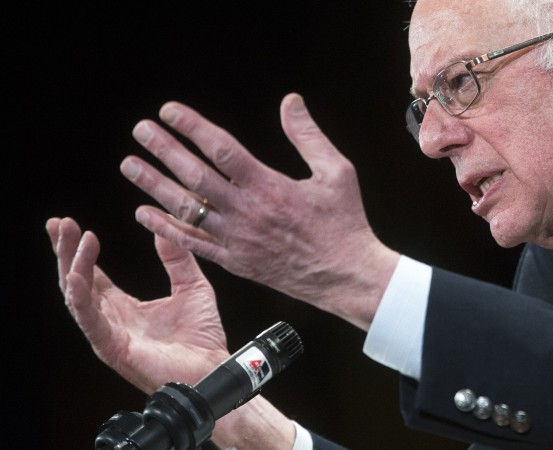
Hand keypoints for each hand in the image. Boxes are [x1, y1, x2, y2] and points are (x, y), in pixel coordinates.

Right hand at [46, 217, 295, 448]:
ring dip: (70, 265)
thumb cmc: (203, 337)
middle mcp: (110, 320)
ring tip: (70, 238)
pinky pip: (89, 319)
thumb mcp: (192, 286)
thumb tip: (164, 227)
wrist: (212, 367)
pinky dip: (79, 295)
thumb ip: (177, 259)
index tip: (68, 223)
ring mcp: (108, 334)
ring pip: (76, 296)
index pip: (92, 274)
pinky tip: (76, 273)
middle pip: (76, 281)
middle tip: (58, 223)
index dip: (79, 249)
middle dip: (64, 251)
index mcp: (124, 307)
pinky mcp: (112, 347)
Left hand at [120, 93, 399, 329]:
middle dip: (164, 150)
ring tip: (130, 166)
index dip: (192, 127)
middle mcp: (247, 212)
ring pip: (187, 210)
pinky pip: (193, 245)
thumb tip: (289, 101)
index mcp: (270, 186)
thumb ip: (307, 136)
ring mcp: (238, 240)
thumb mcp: (336, 171)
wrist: (346, 276)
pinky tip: (144, 214)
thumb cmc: (345, 222)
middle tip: (140, 130)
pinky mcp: (236, 262)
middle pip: (195, 176)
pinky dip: (166, 229)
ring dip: (155, 186)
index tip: (169, 111)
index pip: (221, 149)